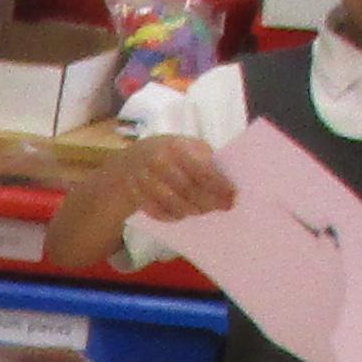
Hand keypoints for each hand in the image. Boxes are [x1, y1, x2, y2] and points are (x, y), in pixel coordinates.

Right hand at [116, 137, 240, 223]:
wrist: (129, 159)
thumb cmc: (167, 152)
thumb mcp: (185, 145)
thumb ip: (203, 158)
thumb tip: (226, 180)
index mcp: (175, 147)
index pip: (200, 169)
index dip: (218, 185)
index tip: (233, 195)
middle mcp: (157, 163)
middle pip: (187, 190)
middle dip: (208, 201)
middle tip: (225, 207)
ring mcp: (143, 181)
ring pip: (172, 204)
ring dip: (192, 210)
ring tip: (206, 210)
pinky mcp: (135, 196)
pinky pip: (157, 212)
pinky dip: (173, 216)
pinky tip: (185, 214)